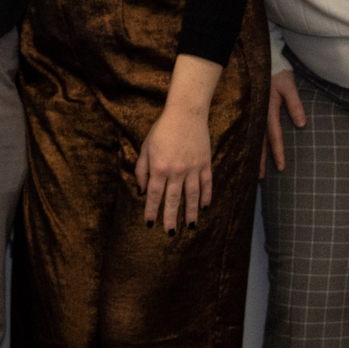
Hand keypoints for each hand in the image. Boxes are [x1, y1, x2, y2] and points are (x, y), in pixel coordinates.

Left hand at [137, 103, 213, 231]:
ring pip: (192, 196)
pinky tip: (204, 208)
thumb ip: (142, 170)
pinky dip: (206, 197)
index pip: (154, 194)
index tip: (150, 224)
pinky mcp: (205, 164)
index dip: (152, 210)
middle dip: (171, 218)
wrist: (185, 113)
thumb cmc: (162, 130)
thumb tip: (143, 190)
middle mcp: (176, 171)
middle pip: (173, 200)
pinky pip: (206, 184)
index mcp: (159, 167)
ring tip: (190, 227)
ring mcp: (192, 168)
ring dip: (190, 213)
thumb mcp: (145, 148)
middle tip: (170, 233)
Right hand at [262, 70, 305, 175]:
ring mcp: (255, 114)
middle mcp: (260, 115)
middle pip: (260, 142)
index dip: (278, 152)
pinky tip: (251, 153)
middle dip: (261, 160)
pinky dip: (252, 144)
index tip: (281, 167)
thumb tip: (301, 124)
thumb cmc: (279, 74)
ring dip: (255, 155)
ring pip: (255, 139)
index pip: (274, 136)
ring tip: (256, 171)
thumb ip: (295, 104)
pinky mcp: (254, 112)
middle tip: (261, 179)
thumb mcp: (289, 86)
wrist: (264, 62)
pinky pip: (252, 131)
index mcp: (269, 110)